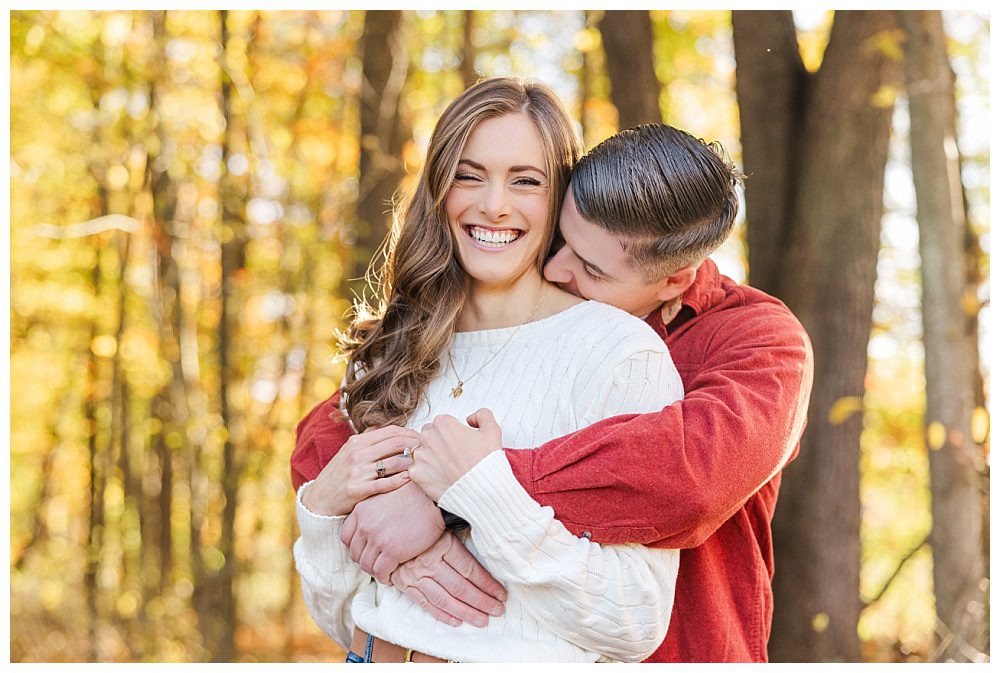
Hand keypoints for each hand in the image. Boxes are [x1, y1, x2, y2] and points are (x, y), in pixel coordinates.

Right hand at [301, 424, 420, 515]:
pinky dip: (400, 481)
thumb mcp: (348, 450)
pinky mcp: (358, 490)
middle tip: (426, 451)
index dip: (410, 433)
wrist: (320, 498)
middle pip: (395, 444)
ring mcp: (357, 472)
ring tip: (421, 465)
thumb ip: (367, 437)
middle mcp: (357, 454)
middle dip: (415, 446)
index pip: (391, 431)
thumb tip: (384, 425)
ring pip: (393, 463)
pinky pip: (385, 484)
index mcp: (357, 442)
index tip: (421, 438)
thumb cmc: (338, 474)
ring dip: (411, 463)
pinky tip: (409, 479)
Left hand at [340, 482, 444, 582]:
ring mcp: (377, 539)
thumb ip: (372, 513)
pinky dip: (384, 578)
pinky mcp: (392, 551)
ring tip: (385, 571)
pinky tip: (391, 576)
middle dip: (365, 561)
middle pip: (355, 553)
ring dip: (375, 572)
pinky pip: (380, 572)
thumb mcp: (383, 497)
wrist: (432, 499)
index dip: (355, 547)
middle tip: (377, 564)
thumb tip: (370, 530)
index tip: (366, 551)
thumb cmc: (413, 496)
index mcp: (361, 511)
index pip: (345, 537)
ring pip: (366, 565)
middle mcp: (365, 525)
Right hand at [390, 531, 506, 627]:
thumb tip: (487, 544)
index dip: (487, 583)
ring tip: (482, 620)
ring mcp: (416, 576)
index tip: (500, 593)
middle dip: (481, 601)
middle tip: (497, 610)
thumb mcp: (442, 525)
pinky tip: (457, 621)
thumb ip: (460, 539)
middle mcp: (429, 562)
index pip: (470, 569)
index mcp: (442, 544)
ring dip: (465, 612)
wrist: (387, 528)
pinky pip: (425, 604)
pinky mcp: (406, 585)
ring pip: (445, 599)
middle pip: (460, 587)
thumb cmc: (420, 526)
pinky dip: (442, 614)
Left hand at [409, 409, 502, 501]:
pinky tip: (439, 477)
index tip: (457, 443)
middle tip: (452, 456)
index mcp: (444, 424)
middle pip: (428, 435)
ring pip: (420, 452)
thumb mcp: (492, 431)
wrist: (482, 490)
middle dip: (437, 443)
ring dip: (429, 458)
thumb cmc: (485, 464)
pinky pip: (416, 470)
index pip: (440, 423)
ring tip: (446, 468)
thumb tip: (470, 418)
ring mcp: (420, 456)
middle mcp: (429, 437)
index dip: (450, 433)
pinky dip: (425, 474)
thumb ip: (482, 416)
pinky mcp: (416, 473)